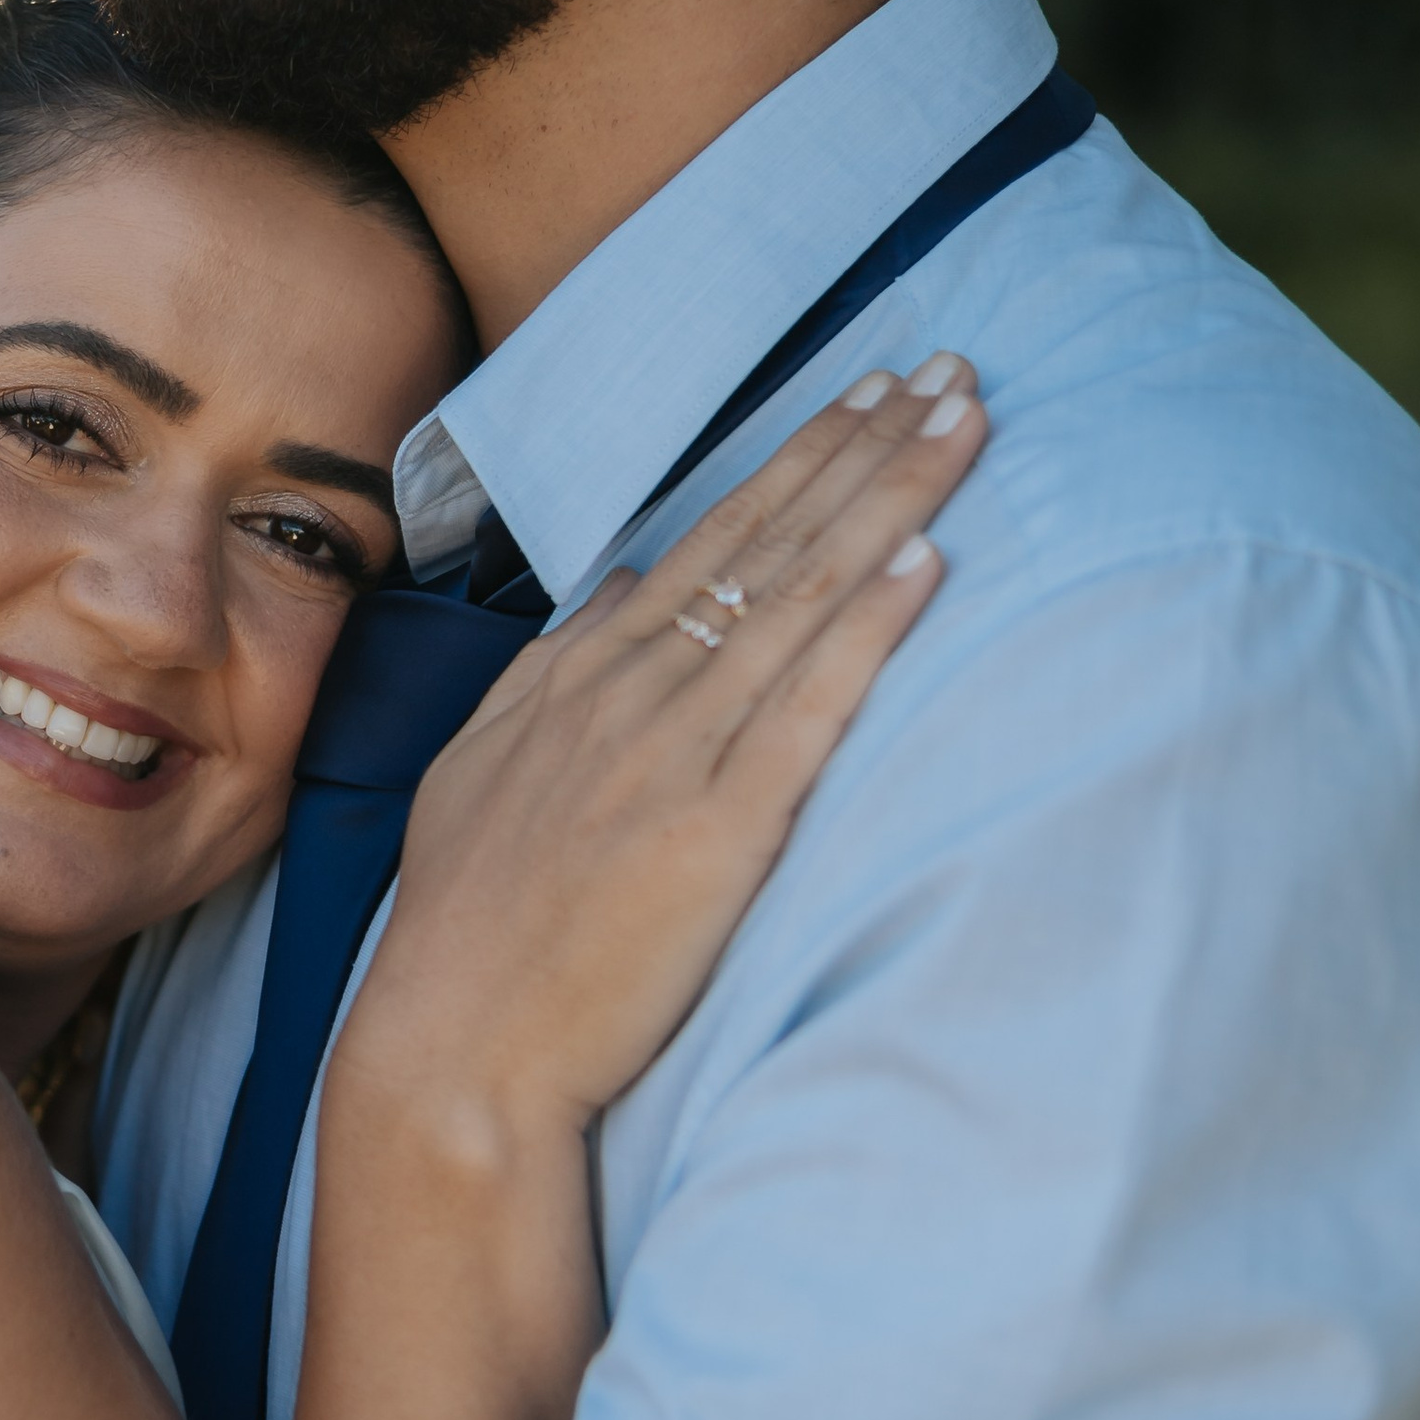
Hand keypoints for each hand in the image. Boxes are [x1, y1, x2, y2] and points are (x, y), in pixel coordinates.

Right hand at [343, 363, 986, 1151]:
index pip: (710, 538)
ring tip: (965, 423)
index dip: (800, 459)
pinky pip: (809, 710)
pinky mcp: (714, 834)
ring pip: (800, 598)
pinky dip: (868, 627)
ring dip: (892, 499)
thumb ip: (557, 677)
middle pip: (771, 541)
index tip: (869, 393)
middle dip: (868, 445)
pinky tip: (929, 559)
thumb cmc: (471, 934)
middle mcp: (626, 694)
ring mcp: (670, 757)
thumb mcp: (485, 774)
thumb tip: (624, 592)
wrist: (454, 1054)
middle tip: (952, 365)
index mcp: (575, 676)